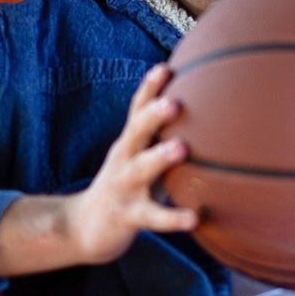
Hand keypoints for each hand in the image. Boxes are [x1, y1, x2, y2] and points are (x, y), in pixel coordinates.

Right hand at [66, 64, 199, 264]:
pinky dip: (172, 218)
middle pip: (135, 131)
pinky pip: (152, 217)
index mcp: (129, 143)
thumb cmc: (126, 186)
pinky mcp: (129, 216)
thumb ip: (163, 139)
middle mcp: (124, 160)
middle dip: (152, 115)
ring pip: (141, 170)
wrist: (85, 228)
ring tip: (182, 147)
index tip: (165, 68)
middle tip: (174, 102)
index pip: (137, 110)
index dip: (149, 89)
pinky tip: (194, 218)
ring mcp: (124, 187)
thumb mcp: (139, 158)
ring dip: (160, 157)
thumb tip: (209, 117)